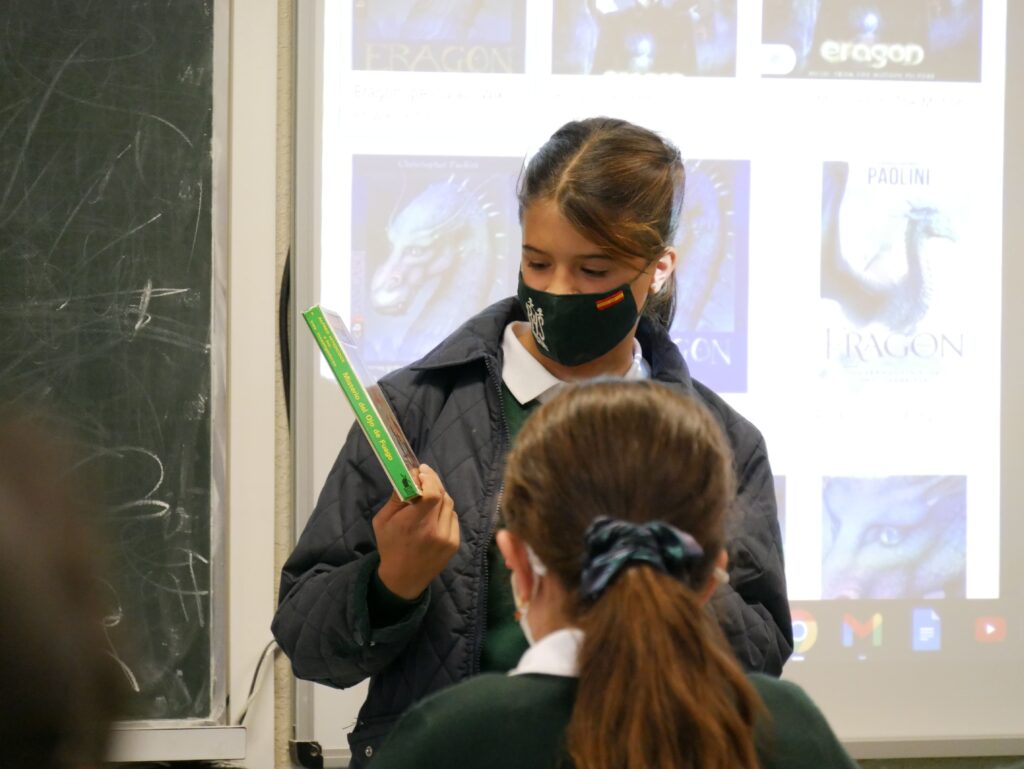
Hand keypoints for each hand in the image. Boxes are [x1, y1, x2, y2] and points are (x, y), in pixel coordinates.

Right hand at [373, 465, 459, 599]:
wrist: (403, 578)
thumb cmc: (390, 545)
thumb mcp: (383, 520)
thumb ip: (397, 497)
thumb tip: (409, 475)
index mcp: (413, 524)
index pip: (432, 494)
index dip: (429, 479)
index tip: (421, 471)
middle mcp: (434, 531)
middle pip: (442, 495)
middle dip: (433, 482)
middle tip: (424, 476)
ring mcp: (447, 538)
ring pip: (449, 504)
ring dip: (439, 496)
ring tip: (428, 496)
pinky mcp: (454, 543)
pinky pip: (453, 517)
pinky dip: (445, 511)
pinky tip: (434, 515)